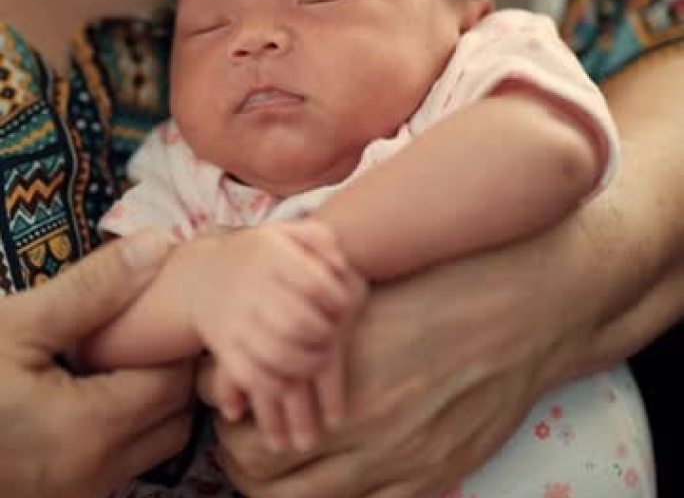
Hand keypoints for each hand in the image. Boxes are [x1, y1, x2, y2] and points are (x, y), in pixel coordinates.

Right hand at [0, 230, 194, 497]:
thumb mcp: (14, 324)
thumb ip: (93, 288)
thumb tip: (161, 245)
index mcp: (89, 432)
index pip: (177, 378)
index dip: (177, 337)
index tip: (164, 302)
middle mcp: (94, 477)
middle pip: (175, 415)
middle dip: (171, 366)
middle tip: (147, 324)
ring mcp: (75, 497)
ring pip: (155, 443)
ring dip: (152, 399)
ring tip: (122, 352)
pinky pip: (122, 463)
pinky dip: (127, 425)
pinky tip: (95, 387)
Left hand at [199, 218, 605, 497]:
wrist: (528, 306)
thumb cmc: (447, 284)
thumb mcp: (373, 288)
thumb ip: (320, 321)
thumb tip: (272, 338)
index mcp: (335, 362)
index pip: (241, 406)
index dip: (228, 405)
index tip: (232, 399)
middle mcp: (359, 418)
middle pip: (256, 464)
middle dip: (238, 452)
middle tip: (240, 437)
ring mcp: (396, 456)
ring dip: (275, 486)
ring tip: (274, 467)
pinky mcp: (433, 475)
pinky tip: (334, 479)